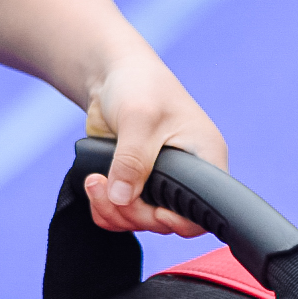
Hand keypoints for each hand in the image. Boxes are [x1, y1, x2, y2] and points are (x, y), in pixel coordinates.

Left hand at [81, 52, 227, 235]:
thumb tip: (123, 198)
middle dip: (132, 212)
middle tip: (105, 186)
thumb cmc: (140, 86)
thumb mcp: (138, 118)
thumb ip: (132, 159)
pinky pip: (120, 213)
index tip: (151, 210)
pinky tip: (92, 185)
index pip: (204, 211)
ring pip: (140, 220)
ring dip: (112, 210)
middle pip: (166, 222)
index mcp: (205, 159)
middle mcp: (186, 177)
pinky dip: (104, 208)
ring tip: (93, 181)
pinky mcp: (133, 183)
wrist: (112, 76)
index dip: (178, 221)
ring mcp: (158, 183)